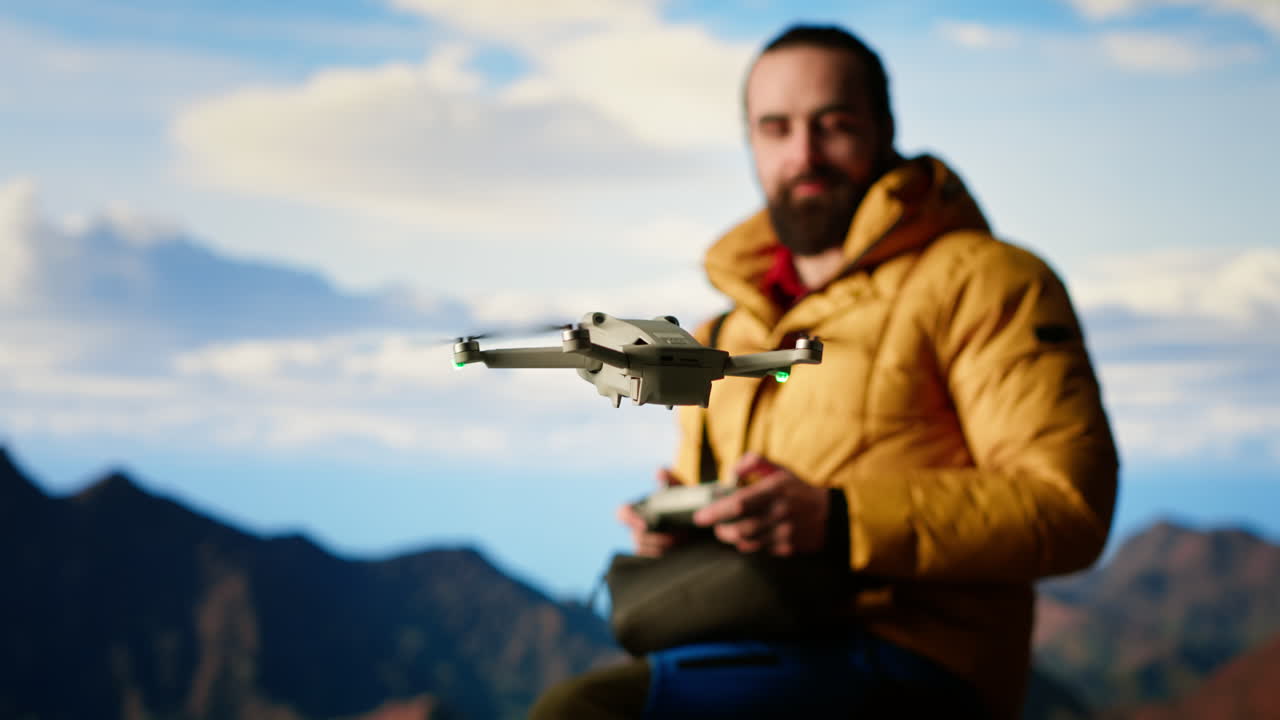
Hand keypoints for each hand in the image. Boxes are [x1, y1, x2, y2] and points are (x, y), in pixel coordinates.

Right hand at [616, 468, 688, 556]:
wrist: (697, 521)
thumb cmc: (683, 502)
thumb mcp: (679, 490)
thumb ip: (670, 480)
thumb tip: (659, 472)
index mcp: (638, 510)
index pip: (622, 513)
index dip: (629, 519)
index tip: (646, 524)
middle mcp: (637, 527)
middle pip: (637, 536)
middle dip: (655, 537)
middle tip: (676, 535)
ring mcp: (644, 543)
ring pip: (644, 548)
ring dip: (662, 546)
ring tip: (681, 540)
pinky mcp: (652, 555)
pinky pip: (651, 559)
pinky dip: (664, 554)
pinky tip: (678, 549)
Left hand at [693, 452, 828, 555]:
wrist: (830, 514)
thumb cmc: (798, 489)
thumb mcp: (779, 470)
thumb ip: (754, 462)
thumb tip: (733, 470)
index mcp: (775, 490)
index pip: (739, 503)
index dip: (715, 511)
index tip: (700, 516)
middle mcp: (780, 512)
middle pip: (740, 528)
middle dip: (721, 529)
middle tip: (715, 526)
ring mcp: (785, 532)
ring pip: (748, 542)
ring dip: (732, 539)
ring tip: (726, 532)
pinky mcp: (788, 547)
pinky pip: (760, 550)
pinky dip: (748, 545)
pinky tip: (746, 538)